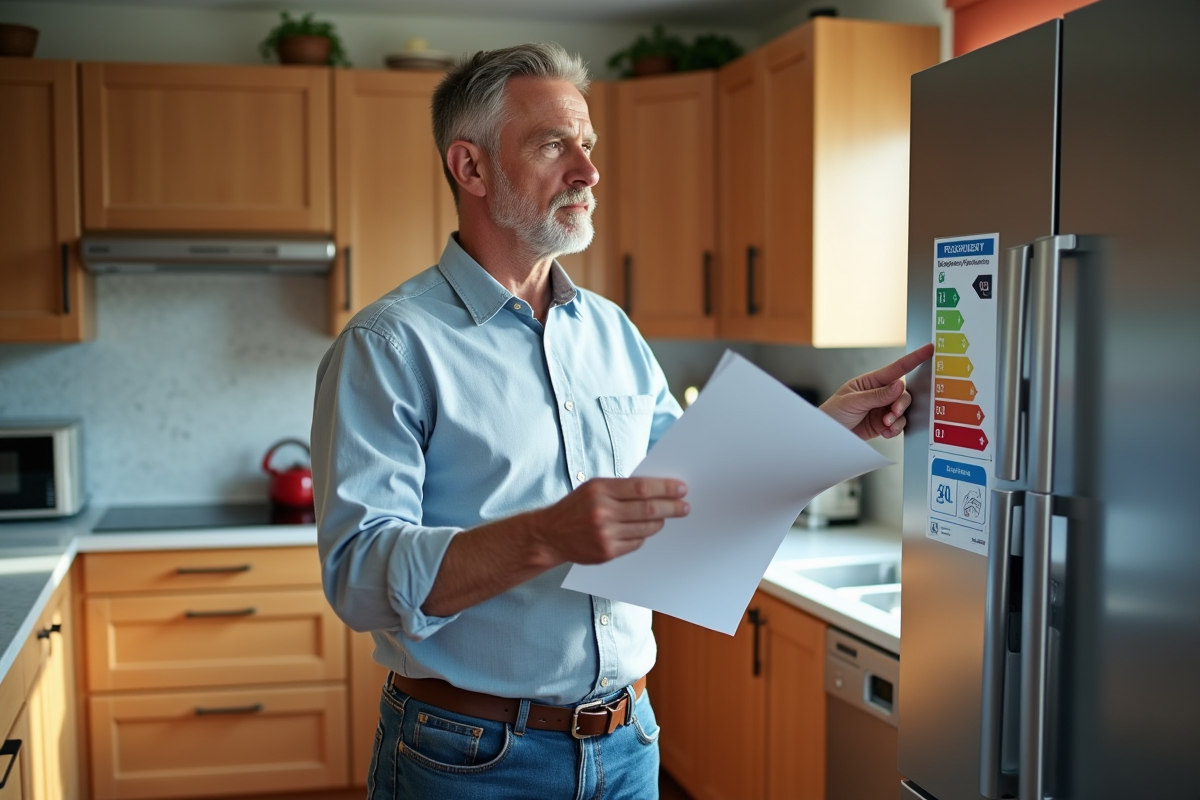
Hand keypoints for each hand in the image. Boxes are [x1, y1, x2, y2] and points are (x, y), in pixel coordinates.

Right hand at [535, 477, 689, 563]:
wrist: (550, 534)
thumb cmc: (576, 507)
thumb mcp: (594, 487)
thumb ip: (622, 488)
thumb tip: (658, 489)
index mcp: (599, 490)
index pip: (642, 488)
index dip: (666, 488)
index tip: (681, 489)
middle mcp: (602, 512)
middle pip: (649, 509)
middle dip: (672, 507)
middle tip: (685, 507)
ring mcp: (604, 534)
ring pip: (646, 528)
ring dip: (660, 522)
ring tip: (665, 517)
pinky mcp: (606, 552)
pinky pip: (636, 543)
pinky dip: (644, 535)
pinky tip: (643, 530)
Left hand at [820, 344, 934, 439]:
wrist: (826, 436)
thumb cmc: (833, 413)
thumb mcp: (852, 401)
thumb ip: (877, 395)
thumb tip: (899, 385)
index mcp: (871, 382)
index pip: (895, 368)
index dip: (914, 358)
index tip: (929, 349)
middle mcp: (879, 394)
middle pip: (903, 393)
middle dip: (901, 403)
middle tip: (893, 412)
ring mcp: (882, 409)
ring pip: (903, 410)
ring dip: (898, 418)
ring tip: (886, 424)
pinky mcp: (883, 425)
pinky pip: (898, 425)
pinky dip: (895, 429)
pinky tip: (886, 432)